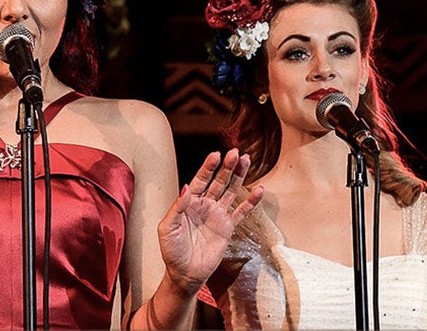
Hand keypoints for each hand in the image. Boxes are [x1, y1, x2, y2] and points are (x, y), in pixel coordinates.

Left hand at [156, 148, 263, 293]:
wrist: (185, 273)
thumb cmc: (172, 251)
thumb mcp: (167, 228)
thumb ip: (178, 208)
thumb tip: (187, 187)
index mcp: (189, 202)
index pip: (200, 180)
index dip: (208, 168)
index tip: (216, 154)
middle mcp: (204, 205)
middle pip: (218, 181)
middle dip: (226, 167)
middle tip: (235, 152)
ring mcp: (217, 215)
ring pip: (231, 191)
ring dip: (238, 176)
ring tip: (246, 160)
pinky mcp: (228, 228)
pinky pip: (241, 212)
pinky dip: (251, 202)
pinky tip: (259, 189)